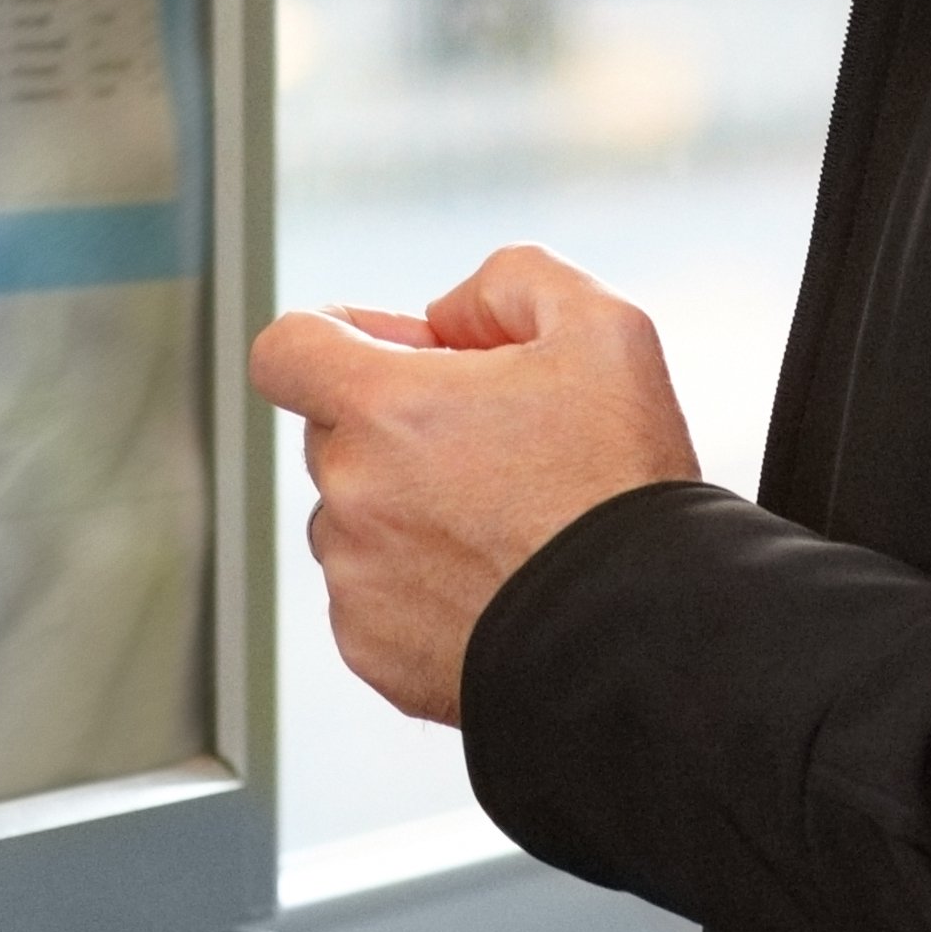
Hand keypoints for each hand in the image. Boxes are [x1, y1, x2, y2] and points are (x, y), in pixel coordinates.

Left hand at [252, 244, 700, 723]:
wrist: (645, 634)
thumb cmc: (621, 488)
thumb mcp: (602, 327)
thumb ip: (512, 281)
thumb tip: (449, 312)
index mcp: (383, 408)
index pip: (285, 350)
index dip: (334, 337)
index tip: (389, 355)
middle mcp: (350, 494)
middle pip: (335, 433)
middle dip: (397, 423)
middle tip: (492, 442)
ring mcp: (355, 580)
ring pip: (354, 519)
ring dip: (405, 508)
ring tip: (502, 526)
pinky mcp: (372, 650)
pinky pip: (372, 597)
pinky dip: (417, 586)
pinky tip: (493, 584)